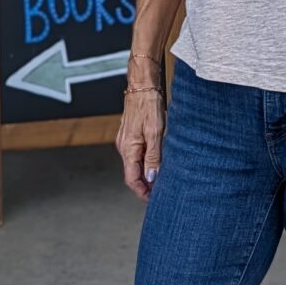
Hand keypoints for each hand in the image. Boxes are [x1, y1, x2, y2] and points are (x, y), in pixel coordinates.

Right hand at [116, 74, 164, 199]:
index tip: (153, 199)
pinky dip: (145, 161)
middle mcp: (124, 147)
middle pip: (132, 173)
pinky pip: (136, 153)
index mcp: (128, 149)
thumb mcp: (155, 132)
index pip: (131, 179)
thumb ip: (153, 156)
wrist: (142, 85)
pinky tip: (157, 161)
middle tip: (160, 192)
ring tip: (162, 178)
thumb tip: (151, 177)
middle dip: (145, 185)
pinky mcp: (130, 134)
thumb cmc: (149, 105)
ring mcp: (126, 140)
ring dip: (146, 173)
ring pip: (135, 163)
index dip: (142, 192)